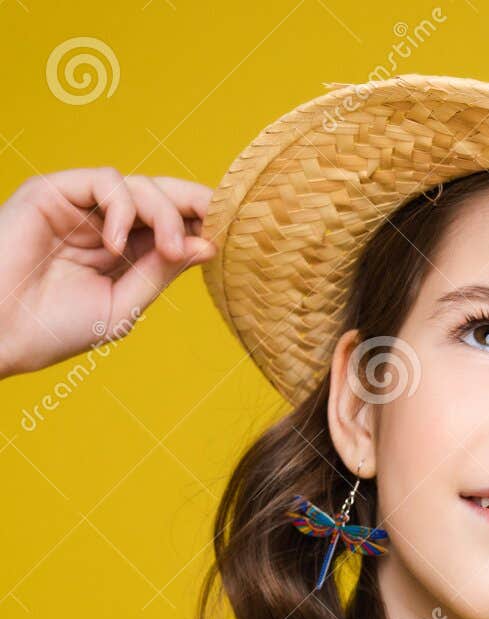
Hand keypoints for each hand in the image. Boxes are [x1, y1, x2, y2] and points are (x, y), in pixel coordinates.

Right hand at [0, 168, 216, 378]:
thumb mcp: (123, 305)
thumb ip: (160, 272)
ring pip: (140, 185)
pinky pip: (105, 180)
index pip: (170, 225)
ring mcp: (80, 205)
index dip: (201, 222)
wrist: (1, 331)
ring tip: (167, 249)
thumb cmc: (55, 328)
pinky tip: (118, 244)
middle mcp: (104, 224)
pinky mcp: (55, 191)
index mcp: (123, 252)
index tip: (230, 232)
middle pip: (161, 197)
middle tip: (214, 228)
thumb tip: (207, 245)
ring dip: (164, 213)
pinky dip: (124, 207)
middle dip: (193, 208)